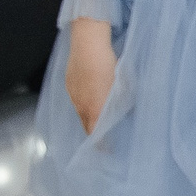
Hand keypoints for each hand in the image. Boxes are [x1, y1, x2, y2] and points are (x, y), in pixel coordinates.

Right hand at [65, 18, 116, 134]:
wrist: (88, 44)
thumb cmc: (109, 64)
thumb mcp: (123, 86)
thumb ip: (121, 103)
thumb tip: (125, 111)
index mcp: (94, 108)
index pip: (95, 133)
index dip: (100, 144)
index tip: (106, 151)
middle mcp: (81, 105)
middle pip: (86, 125)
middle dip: (94, 131)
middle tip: (103, 135)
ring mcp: (73, 94)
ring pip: (80, 112)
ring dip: (89, 116)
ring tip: (98, 115)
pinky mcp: (69, 84)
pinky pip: (76, 99)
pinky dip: (84, 102)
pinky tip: (91, 94)